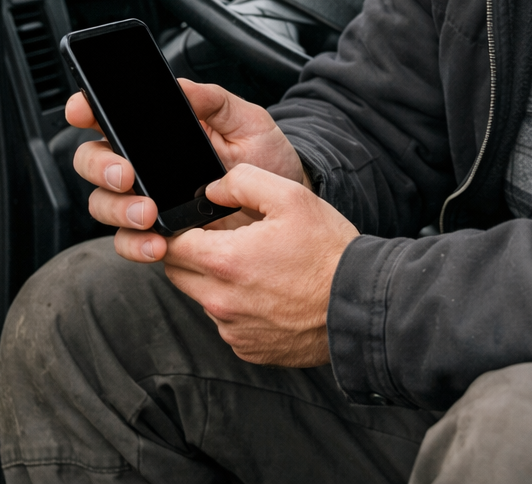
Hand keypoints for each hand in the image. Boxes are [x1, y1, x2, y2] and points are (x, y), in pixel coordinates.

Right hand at [68, 81, 311, 262]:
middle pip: (94, 161)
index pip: (111, 117)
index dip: (87, 109)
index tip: (83, 111)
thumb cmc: (266, 158)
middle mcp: (146, 164)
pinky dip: (135, 245)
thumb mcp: (247, 121)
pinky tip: (157, 243)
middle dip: (101, 167)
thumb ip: (213, 101)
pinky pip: (128, 242)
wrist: (286, 202)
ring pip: (104, 204)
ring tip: (148, 213)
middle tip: (127, 175)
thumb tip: (180, 88)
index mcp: (160, 131)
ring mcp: (148, 199)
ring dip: (118, 210)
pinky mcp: (159, 232)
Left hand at [164, 163, 358, 365]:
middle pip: (178, 273)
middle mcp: (221, 302)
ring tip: (256, 265)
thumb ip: (242, 182)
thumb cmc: (328, 250)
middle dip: (191, 253)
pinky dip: (238, 306)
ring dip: (216, 280)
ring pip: (202, 299)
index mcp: (226, 262)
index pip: (171, 245)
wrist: (360, 304)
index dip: (179, 228)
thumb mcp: (291, 197)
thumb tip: (211, 190)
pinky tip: (269, 292)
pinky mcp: (248, 350)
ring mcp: (234, 330)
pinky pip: (227, 323)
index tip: (198, 222)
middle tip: (224, 239)